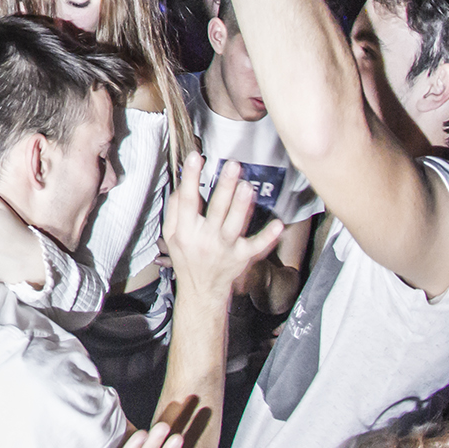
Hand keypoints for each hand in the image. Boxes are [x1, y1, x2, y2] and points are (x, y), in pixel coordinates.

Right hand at [163, 155, 284, 301]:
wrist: (201, 289)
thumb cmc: (186, 258)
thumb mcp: (170, 235)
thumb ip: (174, 210)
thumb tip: (182, 186)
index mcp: (185, 230)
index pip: (187, 200)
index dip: (191, 178)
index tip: (196, 158)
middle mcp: (205, 238)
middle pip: (216, 209)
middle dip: (224, 186)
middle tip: (233, 166)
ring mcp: (225, 248)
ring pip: (235, 223)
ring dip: (242, 204)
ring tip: (247, 185)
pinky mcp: (242, 257)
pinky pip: (256, 245)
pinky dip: (267, 236)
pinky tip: (277, 224)